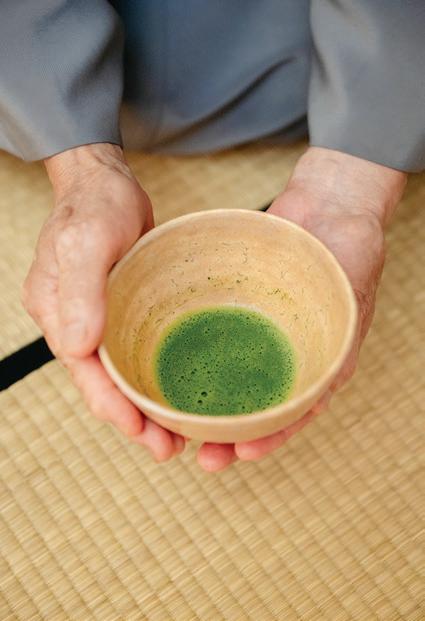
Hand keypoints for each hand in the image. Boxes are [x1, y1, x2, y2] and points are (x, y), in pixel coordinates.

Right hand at [22, 144, 185, 460]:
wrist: (106, 183)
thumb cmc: (96, 205)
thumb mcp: (89, 239)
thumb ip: (80, 290)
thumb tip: (75, 348)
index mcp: (59, 313)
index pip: (84, 371)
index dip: (110, 405)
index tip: (139, 432)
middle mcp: (76, 323)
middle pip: (102, 383)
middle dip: (132, 420)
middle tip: (169, 449)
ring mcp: (98, 319)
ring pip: (121, 374)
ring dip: (145, 406)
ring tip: (178, 436)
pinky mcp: (121, 311)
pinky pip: (135, 352)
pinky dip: (153, 377)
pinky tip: (178, 392)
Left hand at [197, 147, 406, 470]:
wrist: (328, 203)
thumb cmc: (348, 254)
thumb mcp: (353, 302)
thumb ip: (339, 342)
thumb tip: (322, 389)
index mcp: (315, 364)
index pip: (292, 413)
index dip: (269, 438)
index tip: (241, 453)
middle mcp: (282, 354)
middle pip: (253, 405)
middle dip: (227, 434)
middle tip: (201, 455)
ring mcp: (256, 333)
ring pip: (227, 378)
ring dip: (204, 403)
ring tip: (176, 425)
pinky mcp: (233, 308)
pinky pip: (212, 337)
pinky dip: (195, 356)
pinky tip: (172, 371)